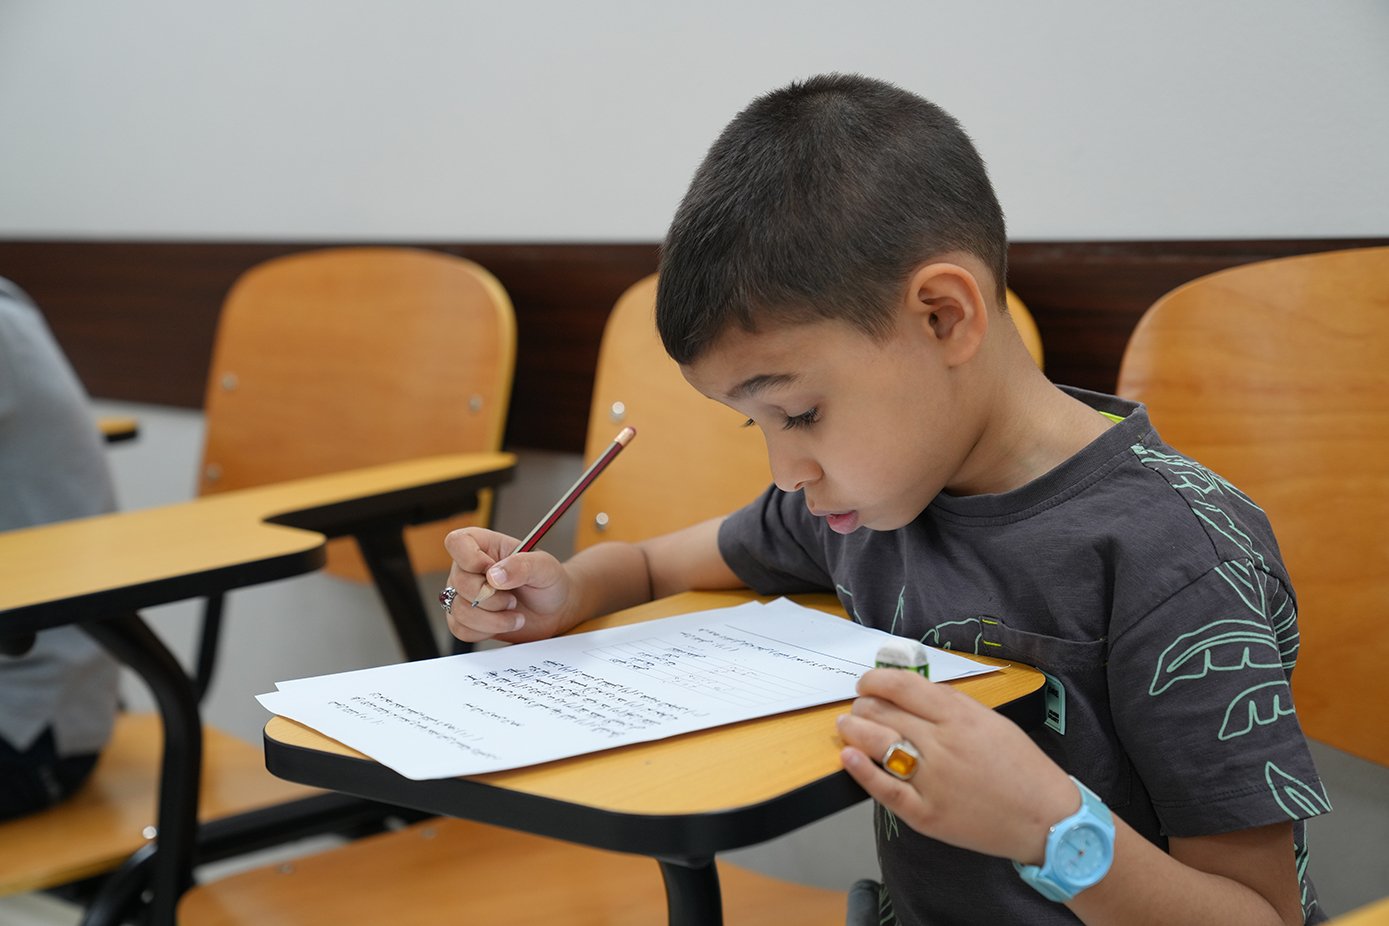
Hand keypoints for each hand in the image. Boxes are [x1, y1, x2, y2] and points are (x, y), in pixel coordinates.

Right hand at [441, 527, 576, 643]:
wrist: (554, 610)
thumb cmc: (548, 582)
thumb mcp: (545, 567)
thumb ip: (522, 565)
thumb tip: (494, 575)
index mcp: (484, 545)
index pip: (457, 542)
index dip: (470, 559)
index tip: (493, 571)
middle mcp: (468, 569)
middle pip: (459, 582)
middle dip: (491, 597)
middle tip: (513, 599)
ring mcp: (464, 595)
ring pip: (459, 610)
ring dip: (492, 619)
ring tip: (514, 613)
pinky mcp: (466, 620)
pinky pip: (461, 630)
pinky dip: (487, 631)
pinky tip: (505, 622)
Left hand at [836, 668, 1076, 864]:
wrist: (1046, 819)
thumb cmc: (1022, 768)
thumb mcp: (991, 721)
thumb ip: (951, 705)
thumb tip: (910, 691)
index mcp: (960, 718)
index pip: (901, 687)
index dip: (875, 680)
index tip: (867, 683)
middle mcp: (943, 745)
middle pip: (884, 713)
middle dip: (864, 705)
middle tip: (860, 706)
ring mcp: (932, 781)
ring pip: (878, 744)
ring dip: (855, 730)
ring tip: (848, 724)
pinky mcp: (926, 815)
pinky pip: (884, 789)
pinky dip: (861, 770)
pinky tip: (848, 756)